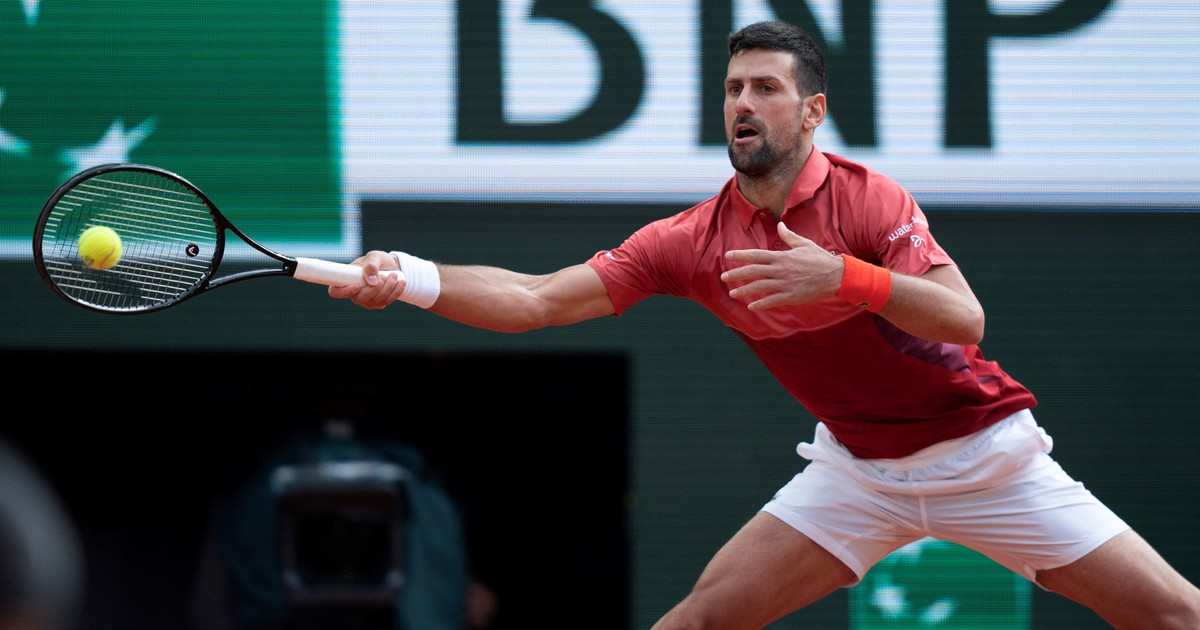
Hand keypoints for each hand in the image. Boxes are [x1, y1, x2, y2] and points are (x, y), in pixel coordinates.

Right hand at [327, 250, 405, 309]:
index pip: (335, 291)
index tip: (357, 286)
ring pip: (374, 301)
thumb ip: (371, 265)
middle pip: (359, 299)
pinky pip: (386, 302)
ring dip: (388, 288)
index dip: (344, 292)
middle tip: (385, 276)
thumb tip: (371, 281)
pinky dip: (395, 292)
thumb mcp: (376, 256)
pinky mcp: (378, 303)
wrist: (393, 266)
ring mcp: (366, 300)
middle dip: (374, 289)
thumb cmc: (380, 260)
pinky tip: (400, 282)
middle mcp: (354, 292)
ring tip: (395, 275)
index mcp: (347, 279)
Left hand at [721, 222, 842, 309]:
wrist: (836, 275)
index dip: (740, 255)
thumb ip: (789, 237)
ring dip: (744, 291)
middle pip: (753, 271)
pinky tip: (751, 306)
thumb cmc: (820, 258)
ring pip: (759, 287)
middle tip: (723, 277)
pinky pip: (772, 301)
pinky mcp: (791, 296)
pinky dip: (760, 304)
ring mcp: (784, 284)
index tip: (727, 255)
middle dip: (736, 274)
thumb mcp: (804, 244)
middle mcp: (780, 270)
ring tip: (732, 294)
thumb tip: (780, 226)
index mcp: (781, 256)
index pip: (756, 255)